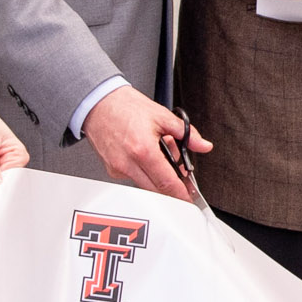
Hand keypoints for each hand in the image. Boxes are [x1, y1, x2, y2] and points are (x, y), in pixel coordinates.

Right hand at [84, 86, 205, 199]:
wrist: (99, 103)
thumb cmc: (125, 106)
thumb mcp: (162, 115)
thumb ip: (187, 133)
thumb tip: (202, 145)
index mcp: (143, 150)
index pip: (167, 183)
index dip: (182, 194)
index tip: (189, 197)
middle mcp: (128, 163)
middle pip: (156, 189)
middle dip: (171, 185)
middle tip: (179, 172)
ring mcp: (118, 168)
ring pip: (145, 185)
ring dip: (157, 177)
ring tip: (159, 155)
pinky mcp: (112, 170)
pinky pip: (133, 178)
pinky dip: (144, 172)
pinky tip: (145, 156)